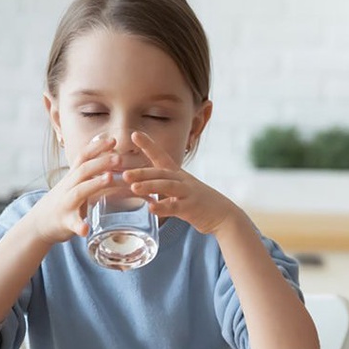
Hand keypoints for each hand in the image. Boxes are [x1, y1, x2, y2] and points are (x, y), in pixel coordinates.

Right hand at [26, 136, 120, 244]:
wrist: (39, 223)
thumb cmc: (64, 200)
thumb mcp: (75, 183)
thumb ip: (90, 173)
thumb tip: (113, 160)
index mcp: (73, 177)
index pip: (83, 157)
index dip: (97, 147)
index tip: (113, 140)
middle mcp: (68, 187)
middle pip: (84, 170)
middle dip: (101, 162)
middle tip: (119, 158)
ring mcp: (66, 204)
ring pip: (79, 191)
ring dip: (94, 184)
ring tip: (110, 178)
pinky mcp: (65, 222)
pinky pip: (73, 223)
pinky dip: (79, 226)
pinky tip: (86, 229)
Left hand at [123, 131, 241, 235]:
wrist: (223, 214)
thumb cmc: (197, 202)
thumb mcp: (180, 190)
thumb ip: (160, 187)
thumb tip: (137, 186)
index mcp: (177, 174)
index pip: (161, 156)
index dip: (148, 145)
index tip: (134, 134)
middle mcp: (182, 180)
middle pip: (161, 172)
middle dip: (142, 172)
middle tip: (124, 173)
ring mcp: (188, 192)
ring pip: (167, 186)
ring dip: (150, 185)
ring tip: (133, 187)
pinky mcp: (192, 207)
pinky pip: (176, 206)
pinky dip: (163, 207)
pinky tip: (151, 208)